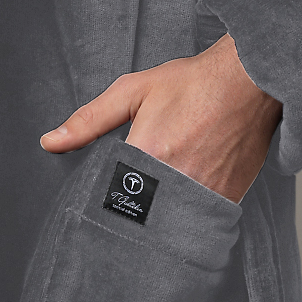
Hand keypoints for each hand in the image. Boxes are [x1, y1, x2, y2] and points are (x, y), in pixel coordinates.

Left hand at [39, 33, 279, 201]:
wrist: (251, 81)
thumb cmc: (193, 83)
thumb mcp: (133, 91)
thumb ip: (89, 120)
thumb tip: (51, 142)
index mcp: (147, 155)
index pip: (110, 195)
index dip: (106, 197)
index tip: (108, 193)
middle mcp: (176, 181)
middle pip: (140, 213)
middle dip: (132, 208)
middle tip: (136, 194)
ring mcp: (205, 193)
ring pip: (169, 221)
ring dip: (160, 214)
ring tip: (160, 194)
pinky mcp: (228, 198)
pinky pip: (198, 218)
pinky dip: (188, 213)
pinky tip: (185, 194)